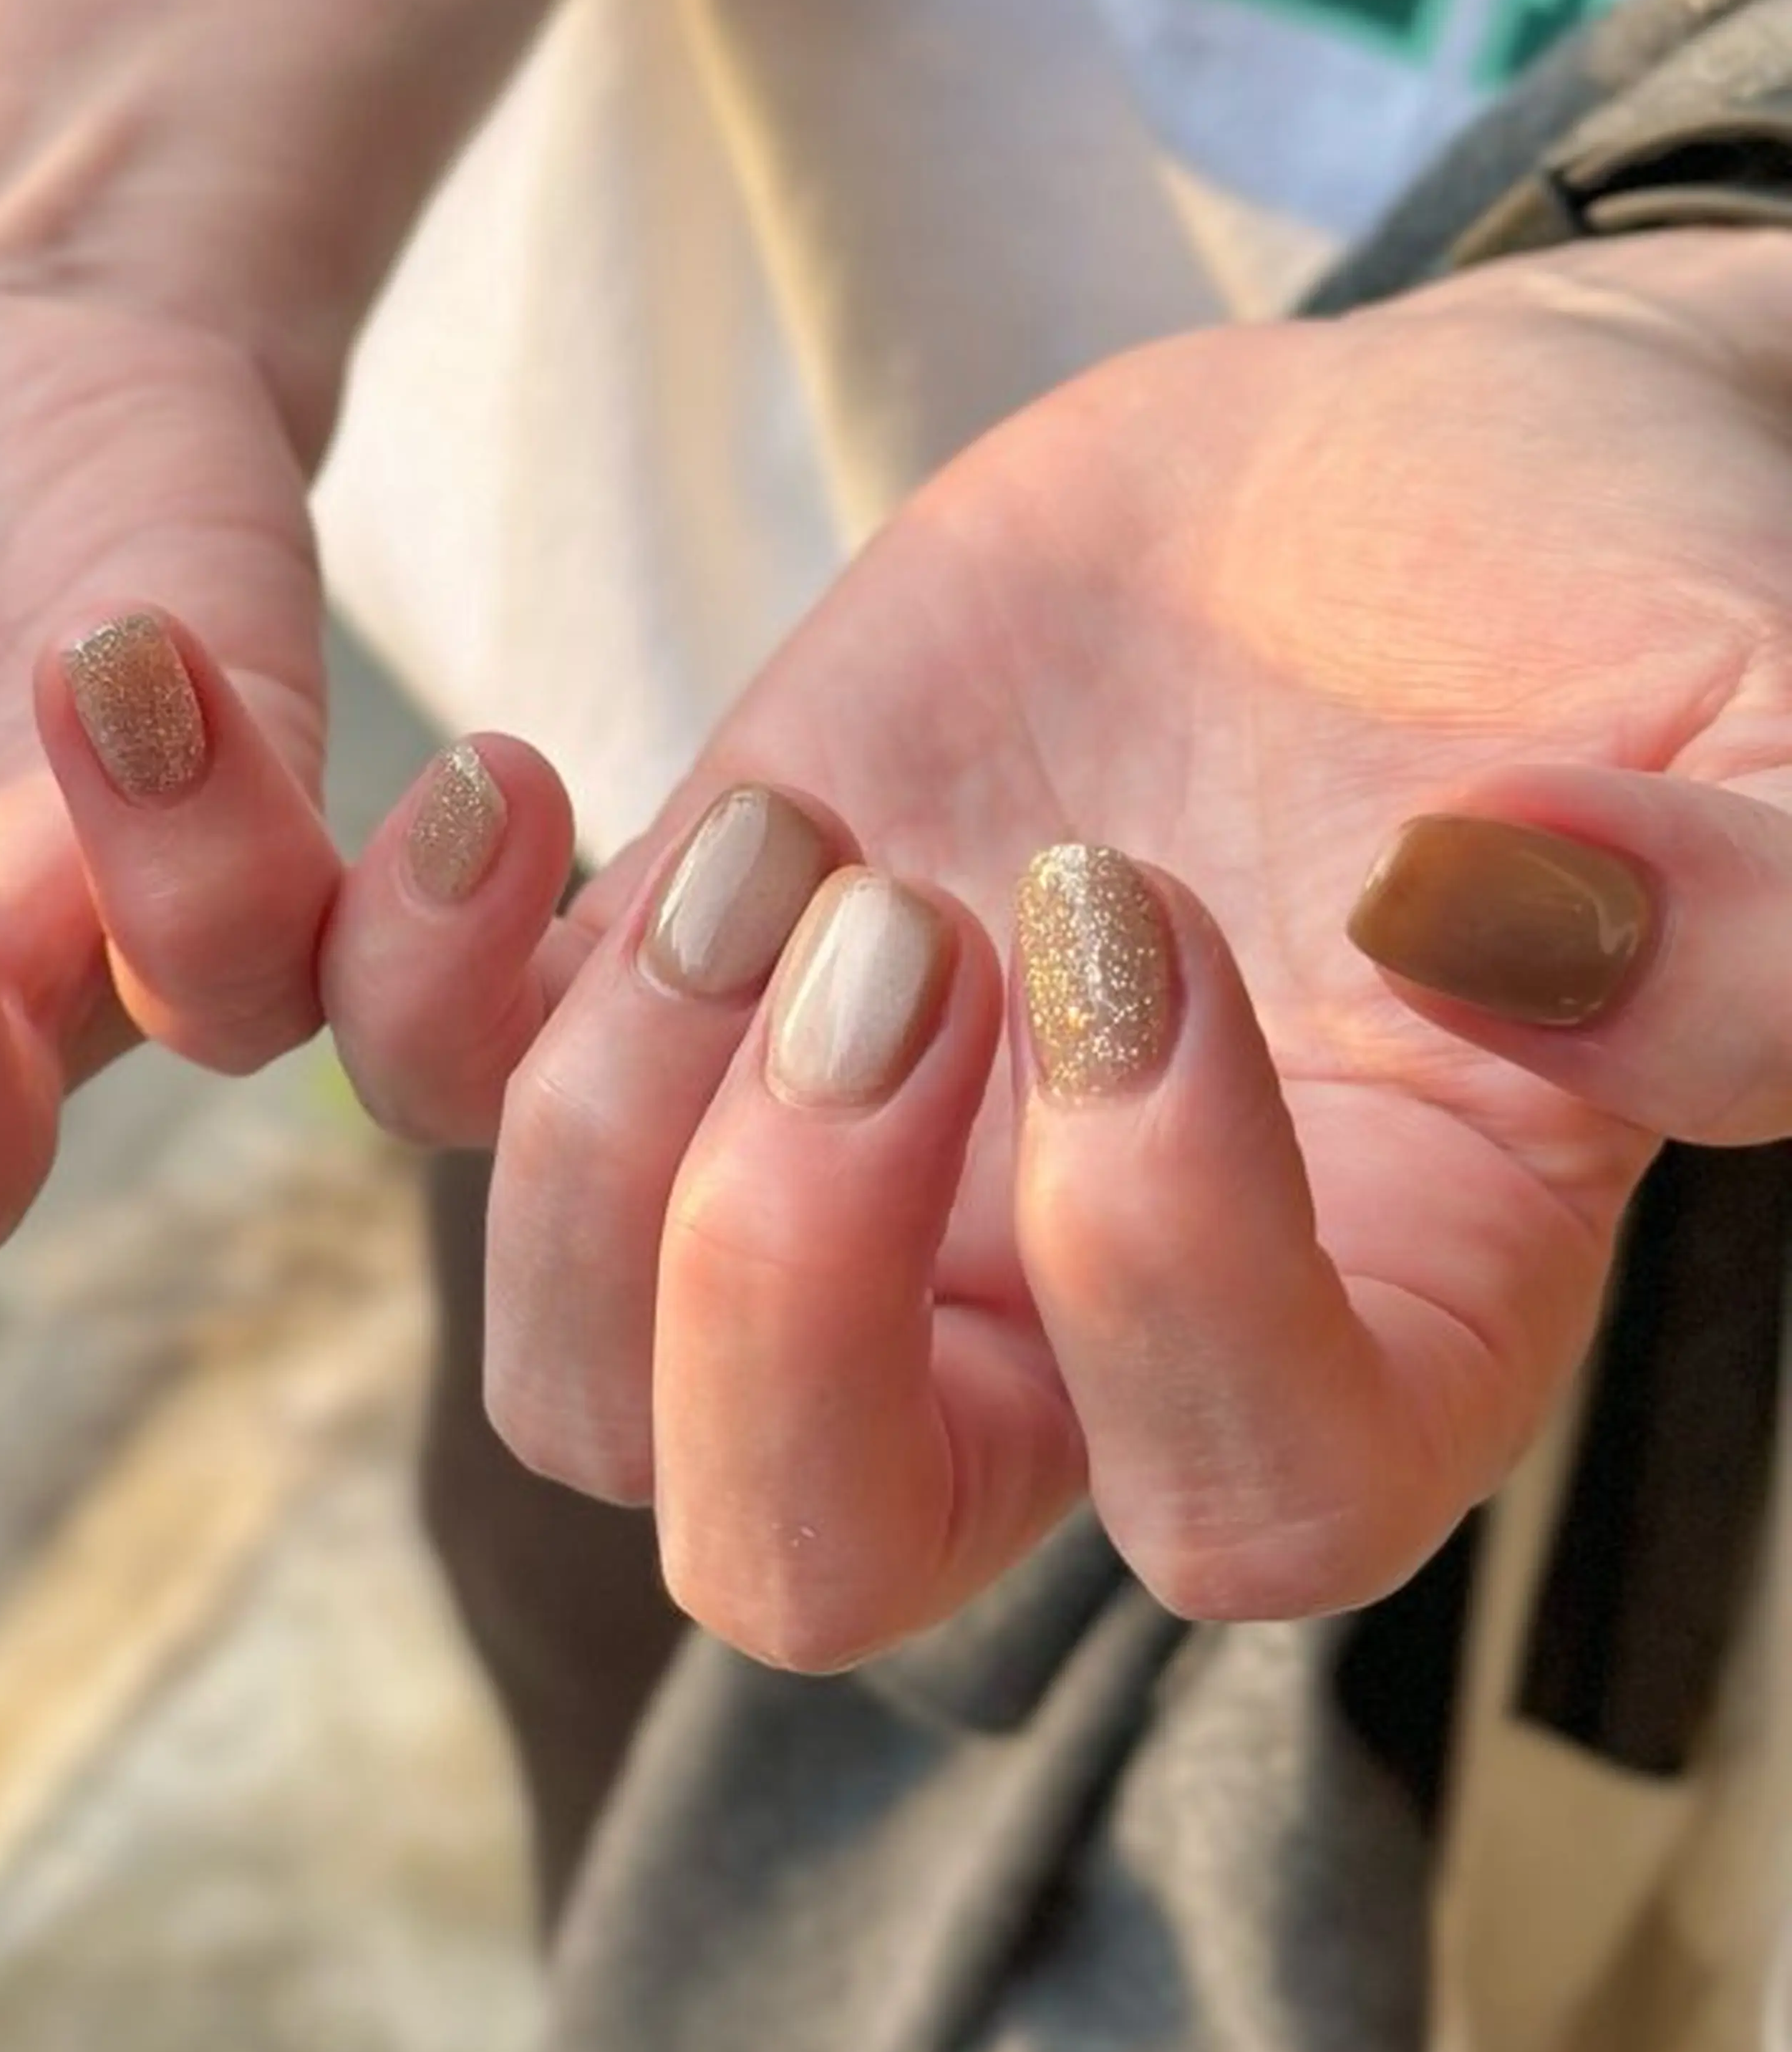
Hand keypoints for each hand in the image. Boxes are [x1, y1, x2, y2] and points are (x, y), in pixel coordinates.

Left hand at [324, 234, 1791, 1663]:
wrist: (1386, 487)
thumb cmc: (1603, 621)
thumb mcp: (1771, 722)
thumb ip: (1772, 904)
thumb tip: (1527, 931)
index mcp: (1374, 1339)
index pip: (1229, 1518)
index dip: (1156, 1265)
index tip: (1144, 919)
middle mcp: (1071, 1327)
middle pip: (798, 1563)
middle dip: (774, 1282)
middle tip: (886, 940)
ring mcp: (846, 1185)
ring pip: (571, 1384)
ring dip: (608, 1115)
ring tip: (780, 843)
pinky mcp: (679, 1007)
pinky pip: (426, 1110)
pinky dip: (396, 983)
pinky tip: (533, 789)